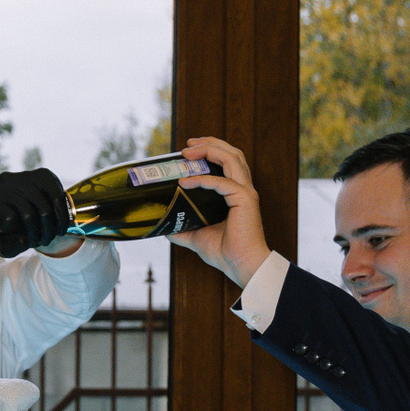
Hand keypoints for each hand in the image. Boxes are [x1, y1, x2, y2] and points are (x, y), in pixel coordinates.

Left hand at [0, 167, 73, 257]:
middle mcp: (4, 182)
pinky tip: (60, 225)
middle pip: (28, 215)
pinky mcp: (43, 174)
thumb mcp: (4, 243)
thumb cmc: (10, 229)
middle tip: (43, 242)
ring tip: (51, 236)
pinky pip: (57, 196)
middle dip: (39, 234)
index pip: (9, 222)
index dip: (21, 236)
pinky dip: (61, 214)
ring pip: (44, 208)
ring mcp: (24, 175)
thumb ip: (9, 247)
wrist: (22, 210)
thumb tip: (23, 240)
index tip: (26, 242)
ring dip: (51, 227)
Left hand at [168, 136, 270, 288]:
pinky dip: (202, 179)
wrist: (242, 266)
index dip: (210, 152)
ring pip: (231, 158)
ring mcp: (245, 192)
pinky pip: (221, 182)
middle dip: (209, 143)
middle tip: (187, 144)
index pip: (227, 163)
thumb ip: (183, 230)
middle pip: (231, 153)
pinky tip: (185, 182)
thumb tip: (164, 227)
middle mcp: (243, 189)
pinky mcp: (244, 200)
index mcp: (236, 194)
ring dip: (209, 150)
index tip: (188, 152)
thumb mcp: (198, 237)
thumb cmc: (226, 254)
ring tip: (187, 151)